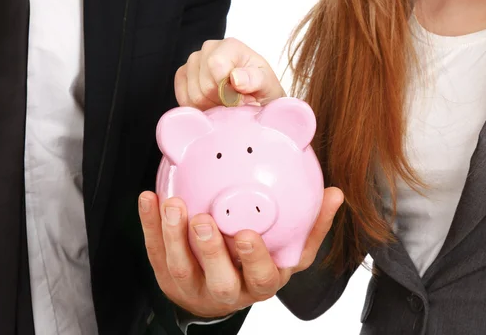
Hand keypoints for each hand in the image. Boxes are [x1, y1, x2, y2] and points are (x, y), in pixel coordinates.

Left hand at [138, 187, 343, 317]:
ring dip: (174, 235)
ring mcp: (195, 286)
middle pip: (218, 278)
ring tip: (172, 204)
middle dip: (209, 250)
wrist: (219, 290)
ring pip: (181, 266)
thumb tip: (335, 194)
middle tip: (203, 219)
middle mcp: (228, 290)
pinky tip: (150, 200)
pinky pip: (156, 253)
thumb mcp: (290, 251)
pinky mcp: (168, 278)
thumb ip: (313, 224)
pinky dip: (150, 226)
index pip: (262, 277)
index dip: (253, 259)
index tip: (246, 234)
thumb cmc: (259, 264)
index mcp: (260, 283)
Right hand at [175, 38, 285, 109]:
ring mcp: (193, 63)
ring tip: (227, 104)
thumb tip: (236, 78)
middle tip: (236, 104)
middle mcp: (208, 49)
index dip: (228, 90)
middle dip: (222, 101)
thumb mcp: (268, 85)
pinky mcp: (183, 77)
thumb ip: (255, 79)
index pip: (216, 65)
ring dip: (212, 107)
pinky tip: (213, 106)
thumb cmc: (262, 89)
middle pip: (204, 85)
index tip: (243, 99)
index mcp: (229, 46)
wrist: (256, 98)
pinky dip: (199, 109)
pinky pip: (183, 99)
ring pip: (194, 95)